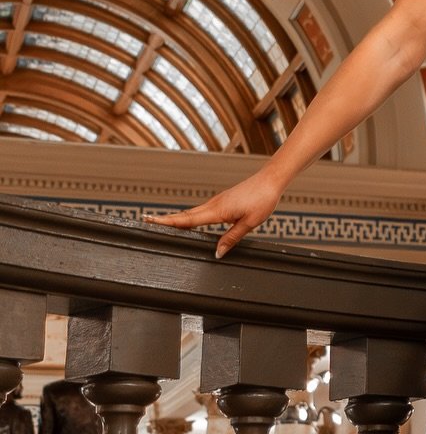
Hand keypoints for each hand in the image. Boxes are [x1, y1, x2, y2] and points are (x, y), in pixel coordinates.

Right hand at [144, 173, 281, 258]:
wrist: (271, 180)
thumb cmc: (263, 199)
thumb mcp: (249, 223)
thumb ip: (231, 238)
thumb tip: (217, 253)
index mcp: (218, 211)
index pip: (187, 220)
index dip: (168, 222)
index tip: (150, 221)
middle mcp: (213, 204)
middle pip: (185, 215)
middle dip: (165, 219)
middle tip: (146, 221)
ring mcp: (217, 201)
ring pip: (192, 212)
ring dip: (176, 217)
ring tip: (160, 223)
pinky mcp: (222, 200)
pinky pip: (201, 211)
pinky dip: (189, 215)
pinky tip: (188, 221)